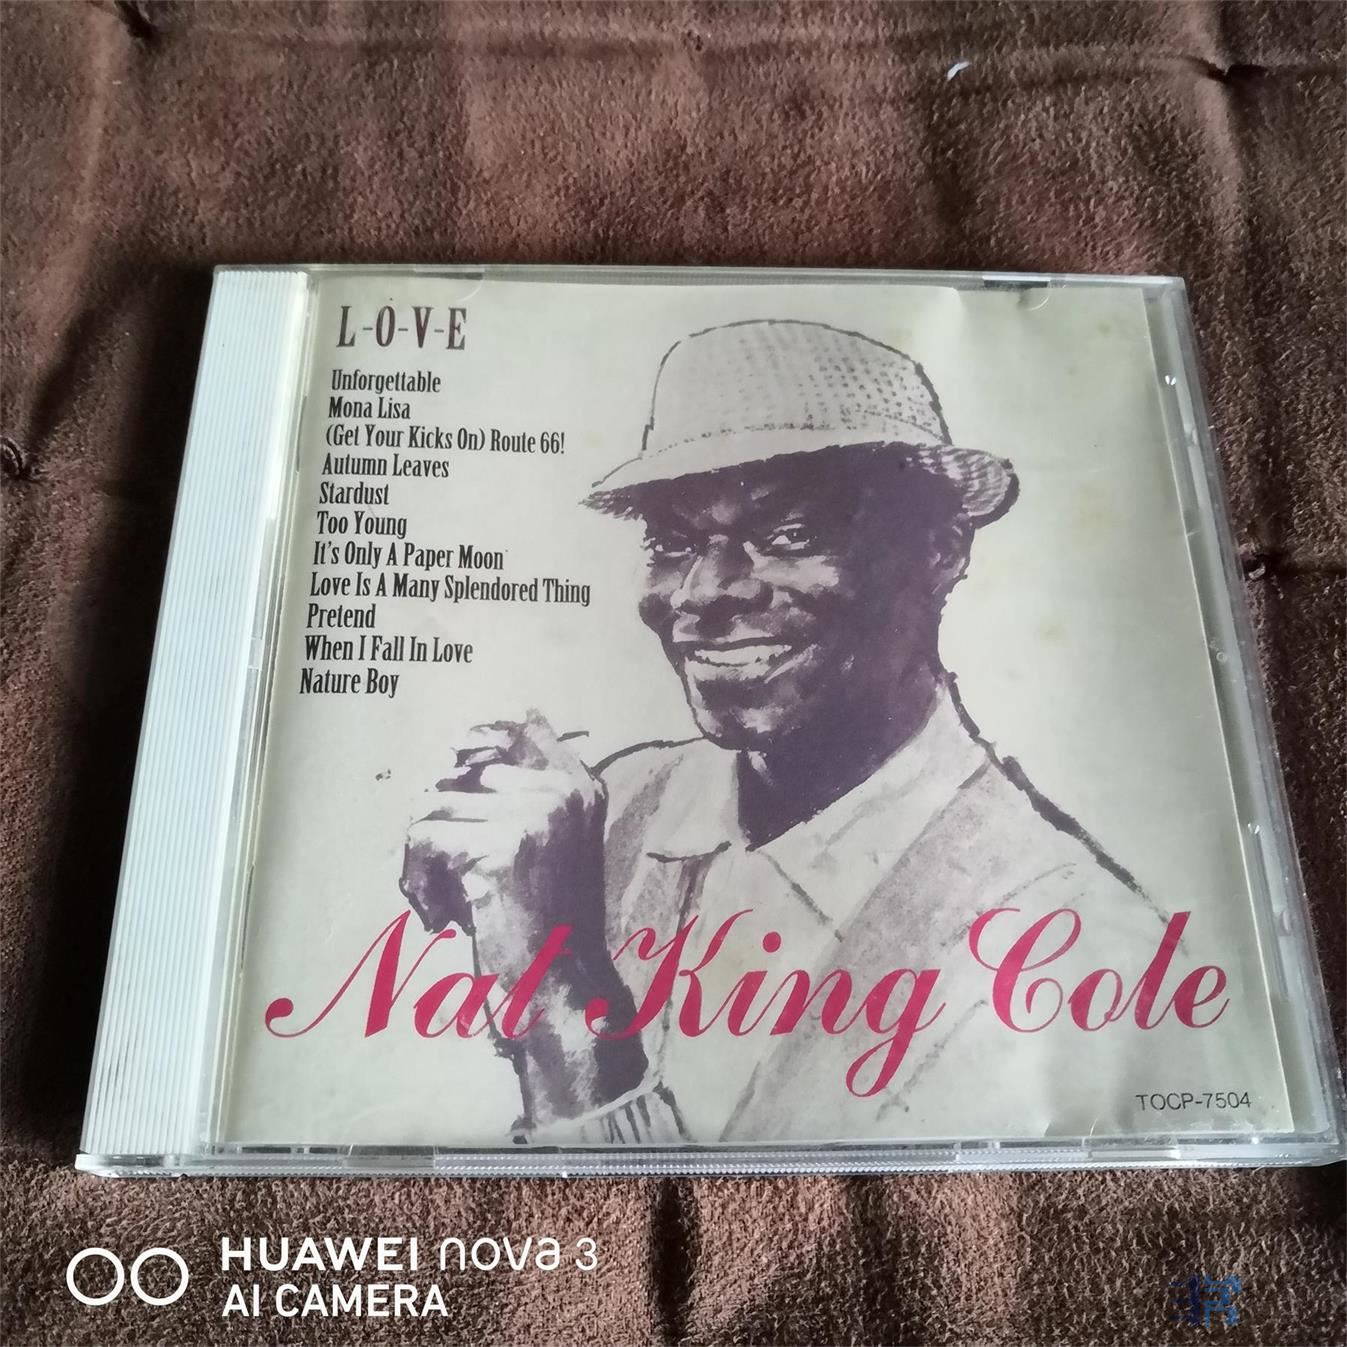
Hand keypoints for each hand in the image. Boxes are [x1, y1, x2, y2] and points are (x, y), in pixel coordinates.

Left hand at [400, 710, 607, 987]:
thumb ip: (540, 780)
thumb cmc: (548, 920)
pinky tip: (441, 918)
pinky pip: (423, 839)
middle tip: (447, 879)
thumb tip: (531, 711)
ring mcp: (536, 817)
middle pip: (457, 775)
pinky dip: (418, 882)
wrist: (562, 987)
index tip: (454, 770)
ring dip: (423, 861)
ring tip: (446, 903)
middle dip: (438, 826)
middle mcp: (563, 793)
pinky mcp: (502, 848)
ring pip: (431, 806)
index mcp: (580, 787)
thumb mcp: (560, 839)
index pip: (517, 731)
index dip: (475, 742)